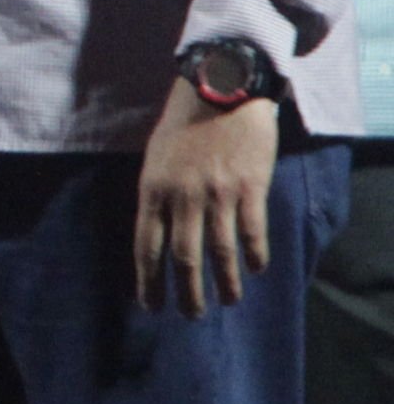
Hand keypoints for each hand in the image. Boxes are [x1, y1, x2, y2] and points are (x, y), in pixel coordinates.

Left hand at [135, 76, 278, 316]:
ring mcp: (217, 193)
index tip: (150, 305)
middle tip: (192, 316)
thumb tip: (156, 234)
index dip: (148, 279)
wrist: (220, 87)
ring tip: (228, 300)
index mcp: (153, 188)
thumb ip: (156, 193)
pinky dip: (255, 256)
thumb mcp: (154, 155)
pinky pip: (253, 232)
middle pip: (183, 258)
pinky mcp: (249, 187)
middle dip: (187, 293)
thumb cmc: (182, 121)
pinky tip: (256, 270)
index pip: (146, 245)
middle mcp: (182, 196)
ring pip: (220, 252)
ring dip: (226, 283)